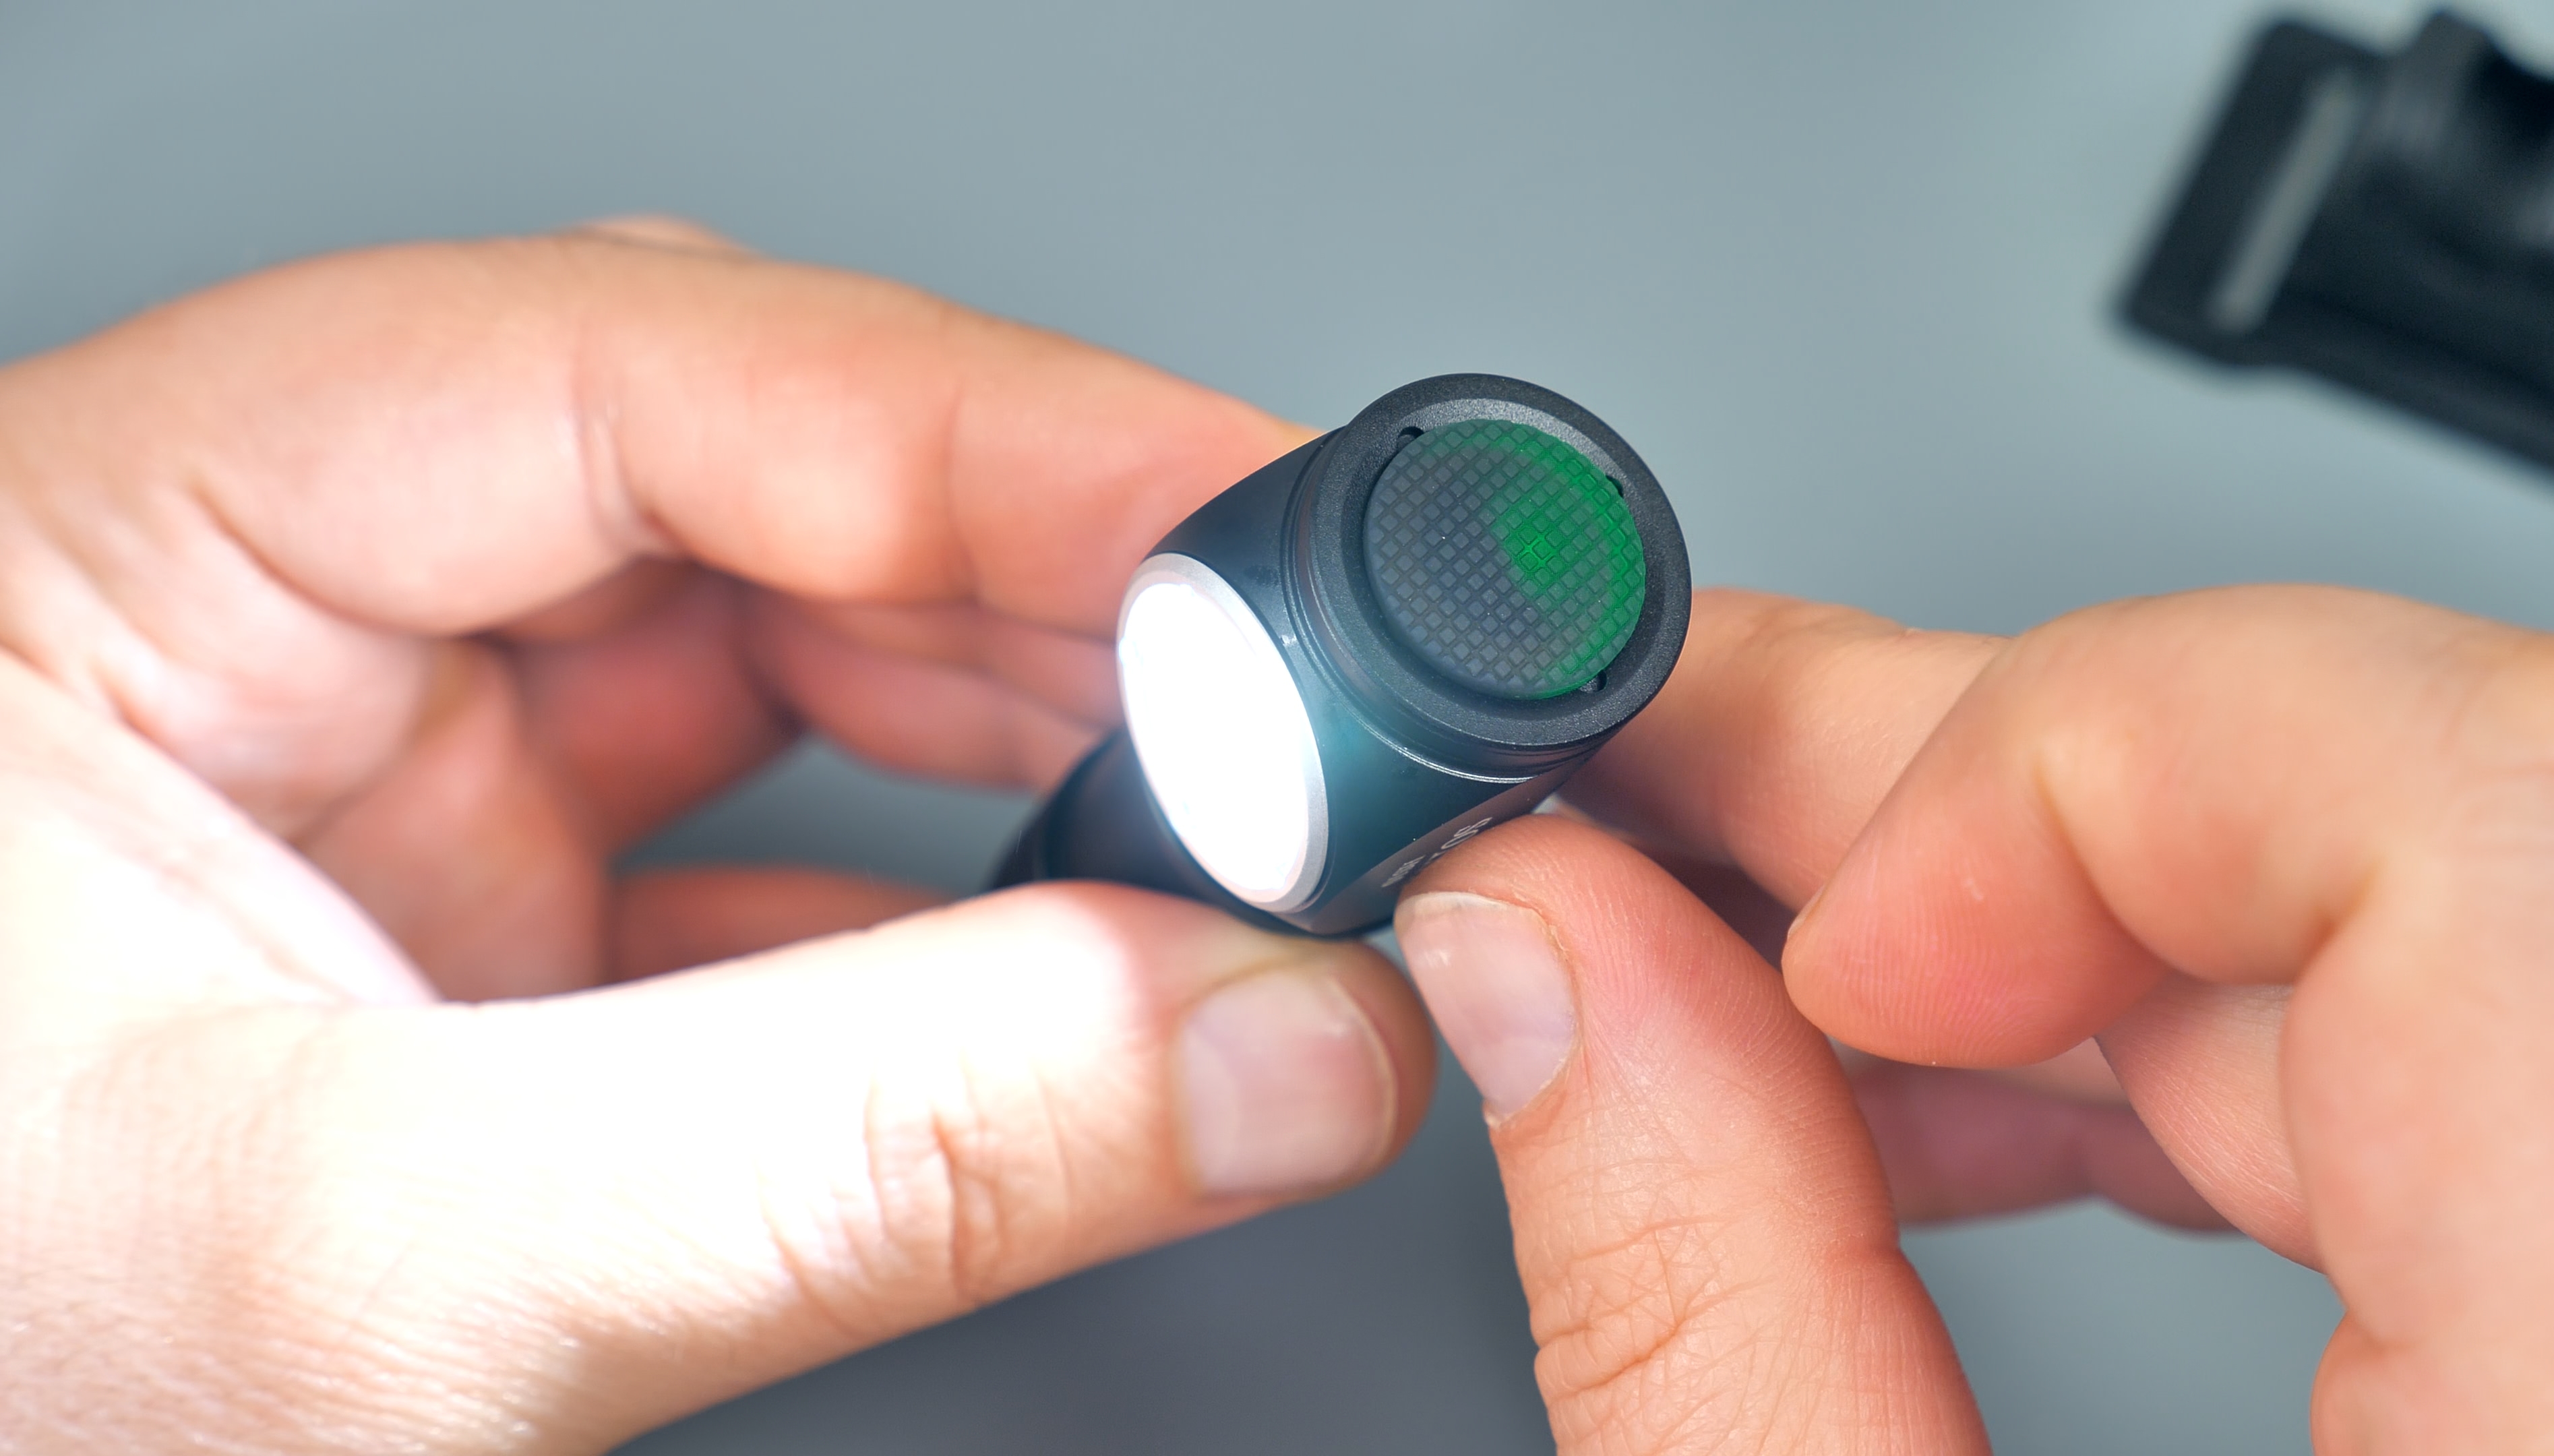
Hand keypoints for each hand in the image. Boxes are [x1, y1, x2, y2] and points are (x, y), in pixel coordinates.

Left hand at [0, 223, 1433, 1452]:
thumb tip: (1256, 1040)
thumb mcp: (379, 1280)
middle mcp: (254, 615)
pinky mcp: (473, 926)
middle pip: (738, 478)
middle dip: (1041, 583)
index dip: (975, 425)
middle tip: (1287, 694)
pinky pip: (772, 853)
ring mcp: (374, 770)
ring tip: (1227, 818)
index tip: (1240, 519)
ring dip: (1027, 734)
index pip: (616, 370)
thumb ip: (856, 1148)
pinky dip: (956, 912)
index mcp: (108, 552)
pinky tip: (1087, 964)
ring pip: (783, 651)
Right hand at [1394, 587, 2553, 1450]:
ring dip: (2051, 921)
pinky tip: (1969, 1094)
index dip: (2099, 766)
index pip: (2477, 808)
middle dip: (1969, 803)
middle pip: (2425, 818)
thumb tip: (1545, 968)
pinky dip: (2190, 1033)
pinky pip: (2480, 1026)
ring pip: (2438, 899)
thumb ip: (1704, 1323)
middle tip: (1665, 813)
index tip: (1847, 925)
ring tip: (1767, 978)